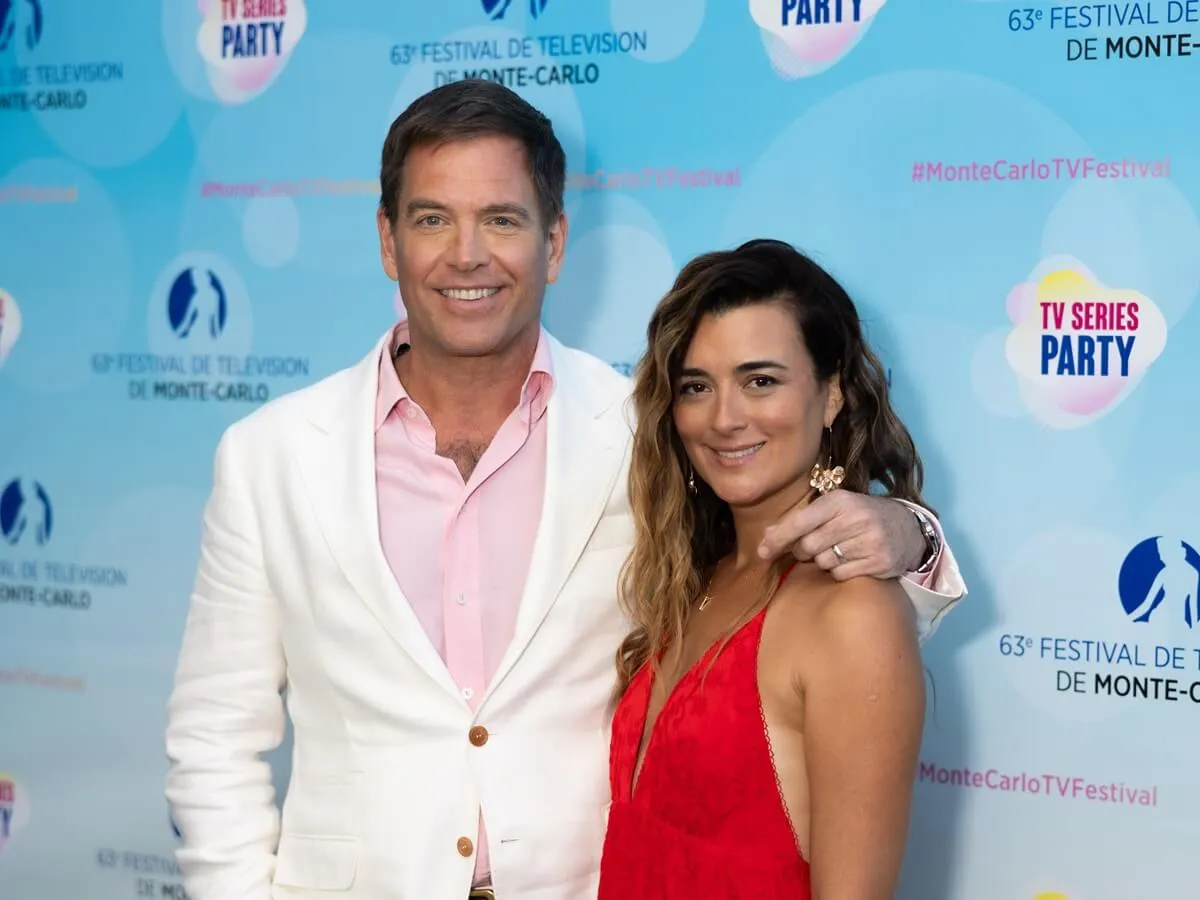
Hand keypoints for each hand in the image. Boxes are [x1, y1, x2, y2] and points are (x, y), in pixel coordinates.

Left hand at [757, 491, 926, 580]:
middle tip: (815, 546)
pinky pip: (840, 574)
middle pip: (808, 546)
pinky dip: (839, 571)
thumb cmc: (861, 516)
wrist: (908, 528)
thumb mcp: (835, 508)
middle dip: (804, 550)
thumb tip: (767, 536)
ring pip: (823, 562)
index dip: (778, 537)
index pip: (800, 521)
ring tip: (839, 549)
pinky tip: (851, 560)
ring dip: (823, 561)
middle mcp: (855, 518)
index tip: (762, 551)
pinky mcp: (879, 562)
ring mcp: (869, 541)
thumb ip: (802, 519)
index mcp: (840, 500)